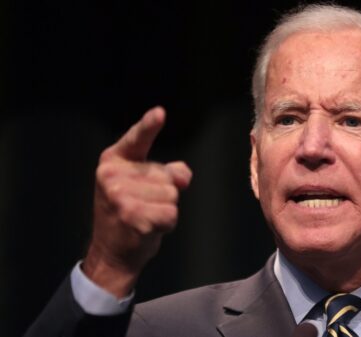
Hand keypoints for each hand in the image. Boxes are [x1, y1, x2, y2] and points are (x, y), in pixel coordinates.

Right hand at [82, 107, 191, 296]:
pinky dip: (167, 224)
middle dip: (164, 194)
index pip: (136, 139)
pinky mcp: (133, 216)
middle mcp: (113, 176)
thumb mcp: (141, 186)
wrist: (111, 253)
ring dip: (166, 210)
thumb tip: (182, 176)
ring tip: (145, 217)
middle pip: (168, 176)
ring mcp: (121, 196)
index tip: (160, 113)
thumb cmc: (129, 215)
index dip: (149, 125)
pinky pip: (171, 214)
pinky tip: (148, 228)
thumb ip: (165, 172)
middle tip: (143, 207)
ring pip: (172, 195)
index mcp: (113, 162)